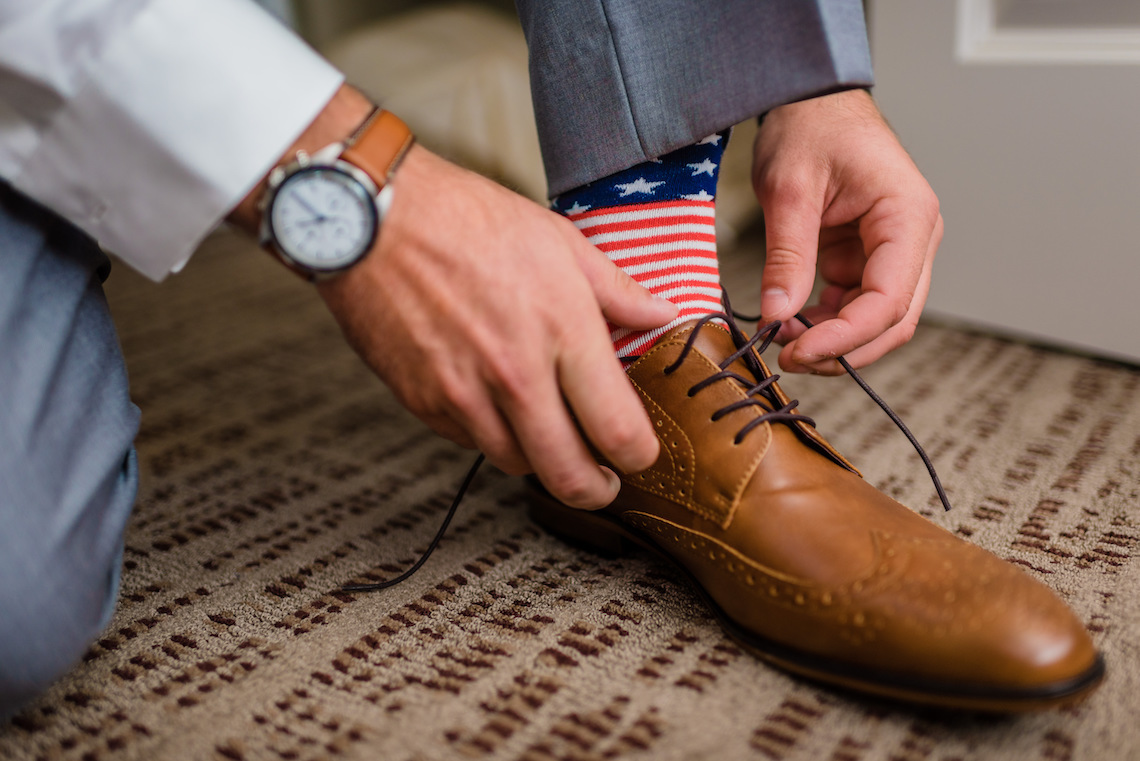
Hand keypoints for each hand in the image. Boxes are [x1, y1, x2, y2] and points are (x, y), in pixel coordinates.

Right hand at [317, 145, 676, 507]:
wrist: (372, 219)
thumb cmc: (467, 218)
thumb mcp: (558, 241)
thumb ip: (617, 291)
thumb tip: (662, 316)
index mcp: (563, 329)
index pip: (617, 430)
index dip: (639, 455)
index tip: (639, 453)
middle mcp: (516, 373)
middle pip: (569, 475)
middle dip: (596, 489)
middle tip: (604, 482)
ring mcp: (465, 394)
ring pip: (517, 465)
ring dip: (541, 460)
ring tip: (550, 436)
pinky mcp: (423, 402)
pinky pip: (470, 442)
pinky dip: (491, 434)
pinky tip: (497, 404)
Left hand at [752, 89, 942, 374]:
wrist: (812, 102)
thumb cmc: (810, 129)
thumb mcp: (789, 191)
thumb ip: (787, 256)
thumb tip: (778, 317)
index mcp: (907, 217)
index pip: (889, 300)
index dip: (845, 338)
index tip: (798, 352)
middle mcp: (914, 239)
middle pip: (894, 320)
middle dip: (844, 349)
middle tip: (789, 359)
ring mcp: (895, 251)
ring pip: (877, 320)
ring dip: (834, 340)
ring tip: (783, 338)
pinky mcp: (869, 257)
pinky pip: (856, 304)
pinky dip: (827, 322)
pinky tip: (791, 322)